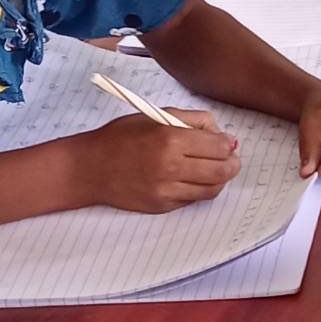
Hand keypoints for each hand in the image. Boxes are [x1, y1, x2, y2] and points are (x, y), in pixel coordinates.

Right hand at [74, 109, 239, 212]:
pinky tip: (192, 178)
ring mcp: (166, 190)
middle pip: (222, 171)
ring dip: (220, 179)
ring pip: (212, 189)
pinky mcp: (161, 206)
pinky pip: (193, 200)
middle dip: (232, 164)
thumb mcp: (157, 115)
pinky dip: (199, 190)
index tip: (226, 142)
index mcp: (170, 138)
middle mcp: (170, 166)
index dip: (228, 144)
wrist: (88, 168)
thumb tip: (224, 135)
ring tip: (214, 169)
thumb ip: (194, 121)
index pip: (219, 146)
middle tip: (230, 158)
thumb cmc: (121, 137)